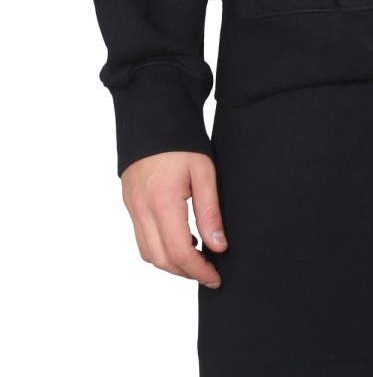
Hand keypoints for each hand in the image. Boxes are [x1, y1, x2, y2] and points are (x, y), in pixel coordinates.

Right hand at [121, 151, 228, 287]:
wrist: (153, 119)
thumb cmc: (182, 143)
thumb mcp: (204, 172)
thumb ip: (210, 211)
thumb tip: (219, 246)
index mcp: (162, 202)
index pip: (179, 252)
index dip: (198, 270)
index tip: (216, 277)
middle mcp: (142, 210)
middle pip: (161, 260)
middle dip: (186, 272)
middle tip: (209, 272)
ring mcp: (132, 208)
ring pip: (148, 253)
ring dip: (171, 263)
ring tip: (197, 256)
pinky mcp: (130, 205)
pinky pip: (142, 239)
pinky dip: (160, 249)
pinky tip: (180, 240)